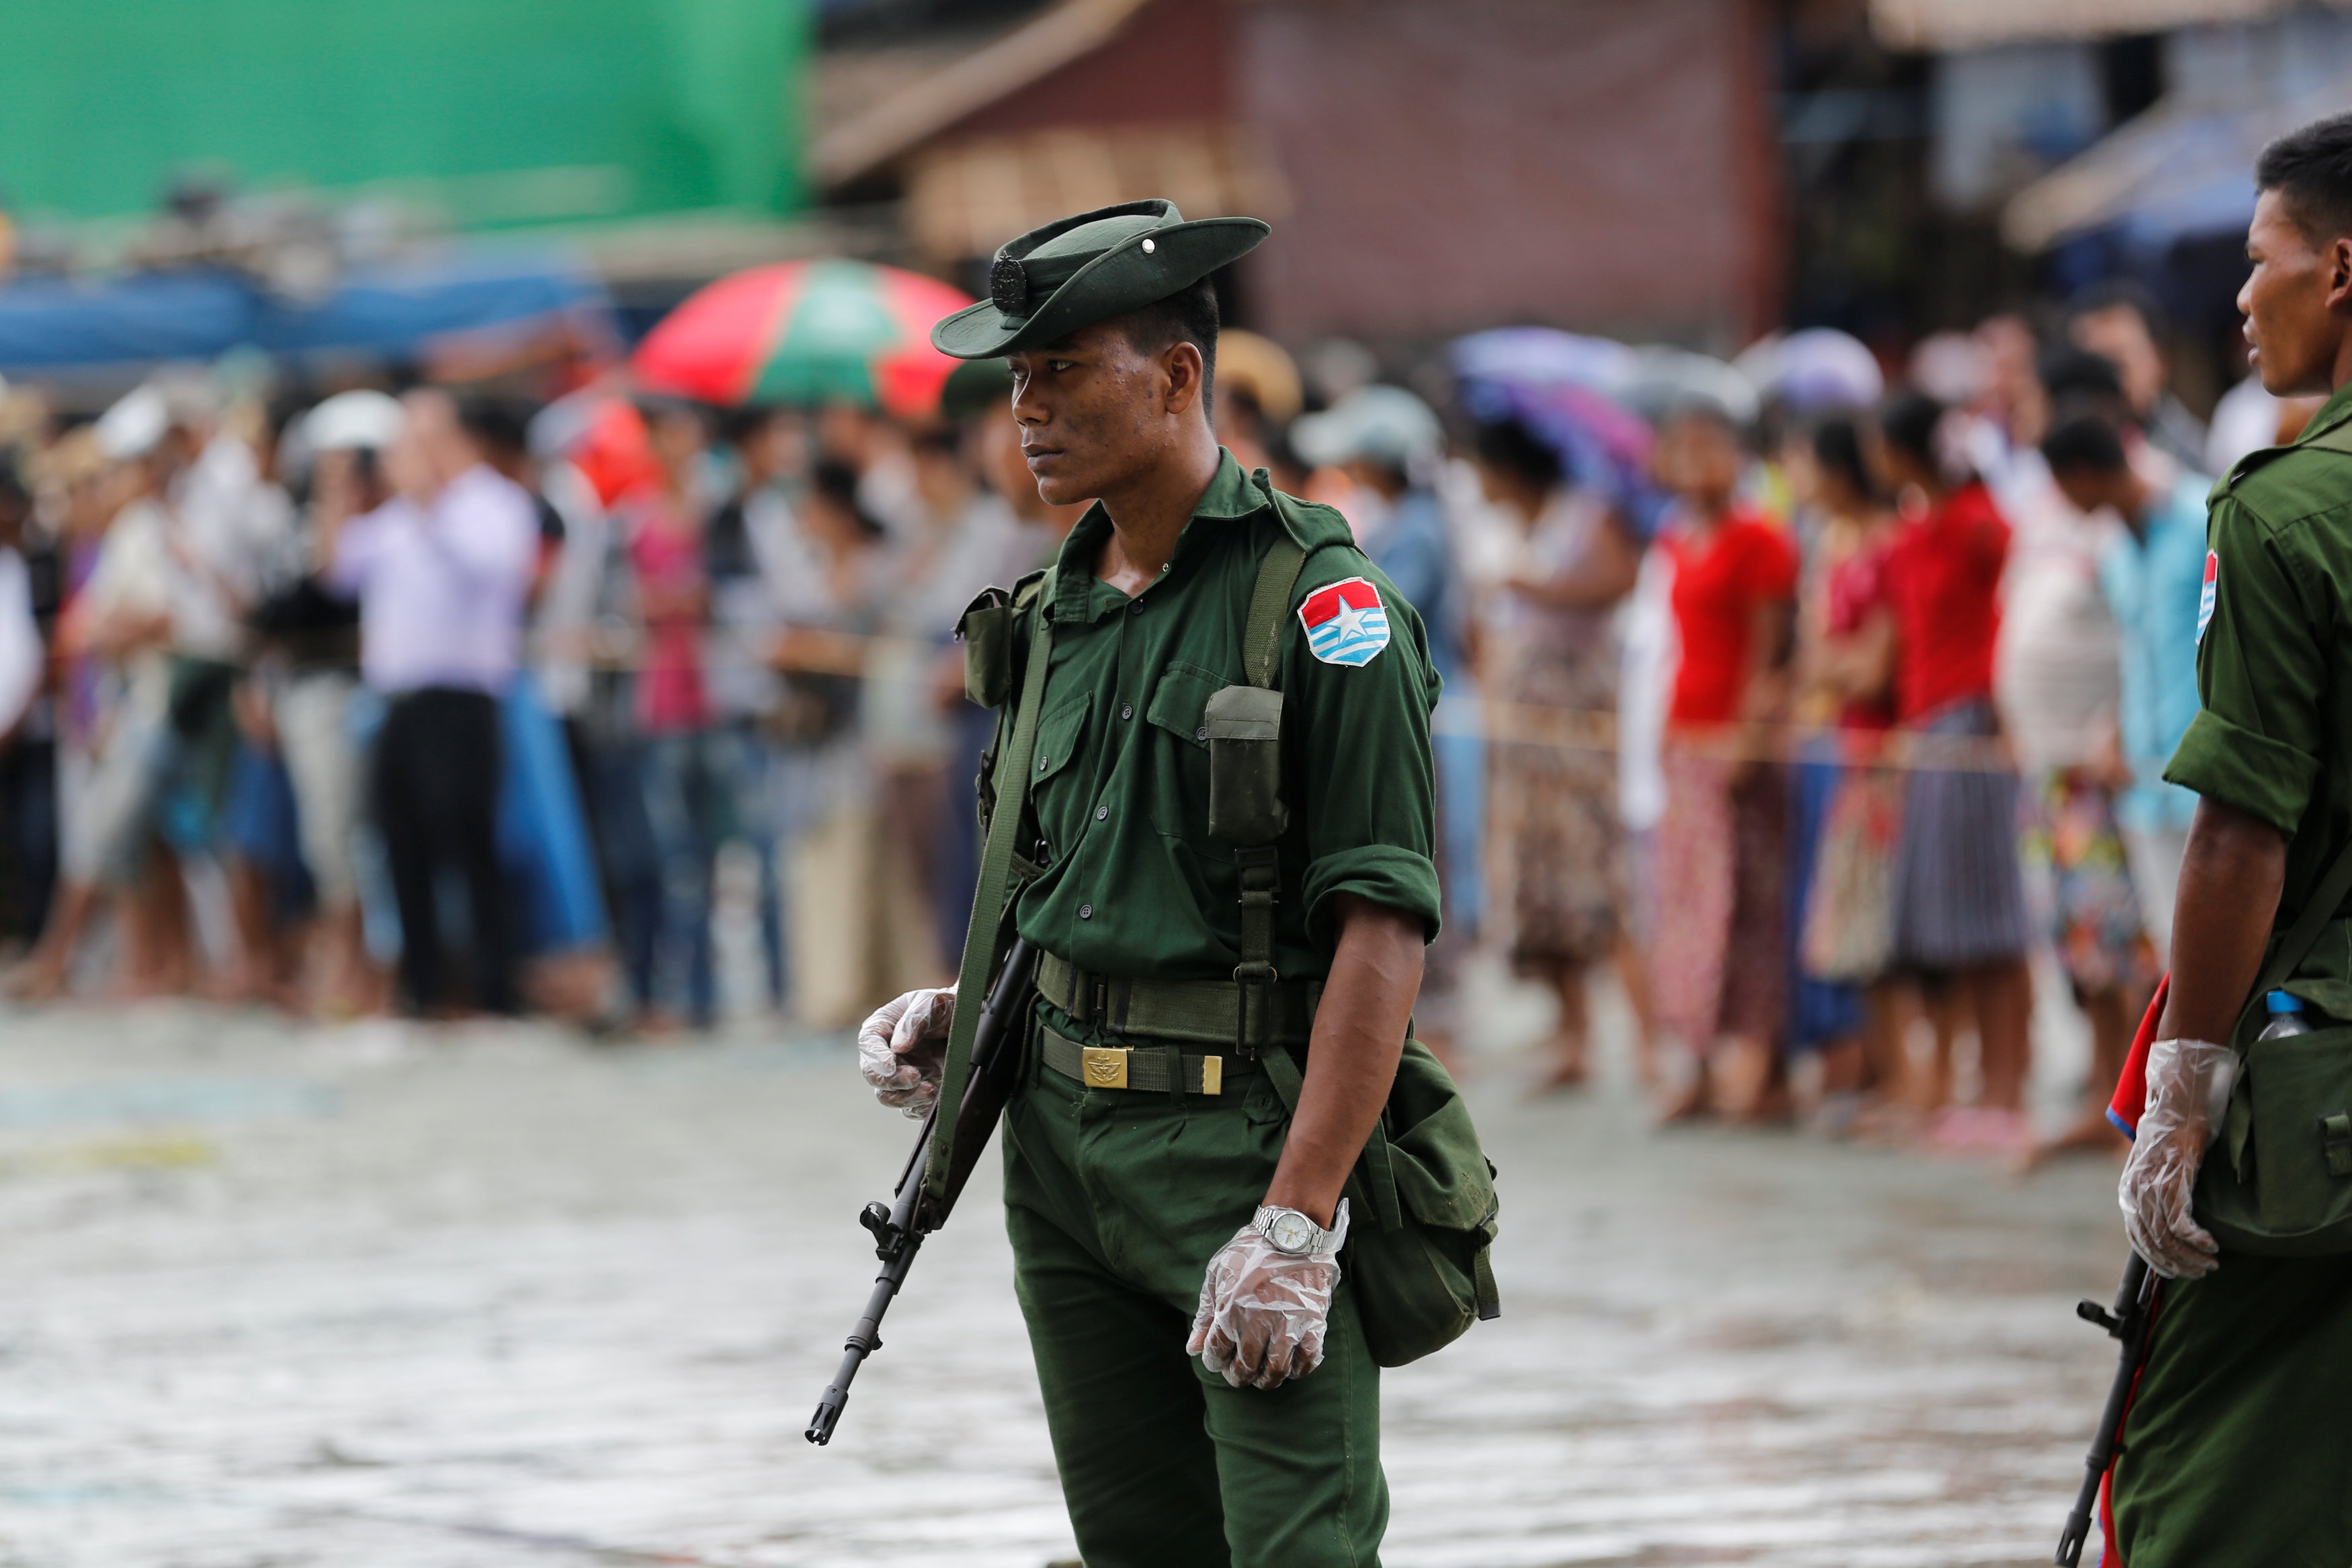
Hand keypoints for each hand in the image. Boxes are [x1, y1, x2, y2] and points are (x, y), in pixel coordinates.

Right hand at [856, 986, 954, 1117]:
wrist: (969, 1022)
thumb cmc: (944, 1007)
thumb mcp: (932, 1003)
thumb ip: (914, 1020)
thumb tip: (898, 1046)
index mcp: (882, 1028)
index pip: (868, 1044)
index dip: (876, 1057)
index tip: (890, 1065)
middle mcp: (887, 1055)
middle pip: (874, 1076)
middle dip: (892, 1080)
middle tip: (915, 1076)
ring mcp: (901, 1075)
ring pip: (889, 1097)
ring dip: (907, 1097)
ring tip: (930, 1089)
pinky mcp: (918, 1092)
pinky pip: (912, 1108)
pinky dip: (921, 1106)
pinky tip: (937, 1096)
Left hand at [1187, 1202, 1347, 1389]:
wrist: (1291, 1231)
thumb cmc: (1250, 1250)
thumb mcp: (1217, 1273)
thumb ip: (1205, 1313)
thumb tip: (1192, 1349)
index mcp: (1230, 1310)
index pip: (1217, 1352)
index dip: (1215, 1362)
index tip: (1218, 1361)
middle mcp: (1257, 1322)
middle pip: (1245, 1368)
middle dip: (1239, 1377)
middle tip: (1239, 1376)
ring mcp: (1288, 1324)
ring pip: (1276, 1370)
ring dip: (1267, 1381)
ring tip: (1263, 1379)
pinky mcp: (1313, 1322)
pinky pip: (1308, 1359)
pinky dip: (1300, 1370)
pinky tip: (1293, 1367)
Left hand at [2120, 1037, 2234, 1277]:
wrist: (2177, 1106)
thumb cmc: (2171, 1137)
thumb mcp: (2154, 1169)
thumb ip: (2155, 1193)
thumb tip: (2168, 1222)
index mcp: (2128, 1192)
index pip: (2137, 1239)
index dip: (2157, 1260)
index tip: (2177, 1271)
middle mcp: (2135, 1192)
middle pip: (2152, 1242)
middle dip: (2177, 1263)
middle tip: (2200, 1271)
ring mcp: (2152, 1186)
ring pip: (2167, 1236)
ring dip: (2191, 1255)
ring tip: (2211, 1262)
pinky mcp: (2172, 1180)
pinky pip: (2181, 1221)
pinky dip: (2196, 1239)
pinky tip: (2211, 1245)